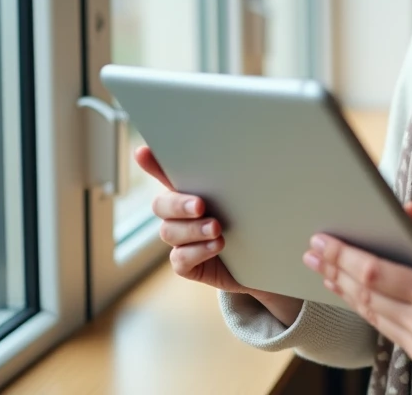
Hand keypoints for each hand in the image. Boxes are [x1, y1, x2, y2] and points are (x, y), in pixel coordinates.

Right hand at [135, 146, 301, 324]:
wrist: (268, 260)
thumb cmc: (259, 219)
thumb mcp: (254, 195)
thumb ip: (246, 177)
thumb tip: (262, 147)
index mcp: (194, 190)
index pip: (167, 173)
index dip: (153, 163)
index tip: (143, 152)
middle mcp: (182, 214)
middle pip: (161, 204)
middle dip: (178, 203)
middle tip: (200, 204)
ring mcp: (182, 240)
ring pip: (169, 231)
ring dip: (193, 229)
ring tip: (217, 228)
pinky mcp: (188, 264)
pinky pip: (180, 259)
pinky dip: (197, 252)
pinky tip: (216, 246)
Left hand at [304, 203, 411, 375]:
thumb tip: (406, 209)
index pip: (376, 272)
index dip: (344, 256)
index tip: (323, 240)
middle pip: (365, 293)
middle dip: (334, 269)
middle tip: (312, 250)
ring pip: (369, 313)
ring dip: (342, 289)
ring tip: (322, 268)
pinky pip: (381, 327)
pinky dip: (362, 306)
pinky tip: (349, 290)